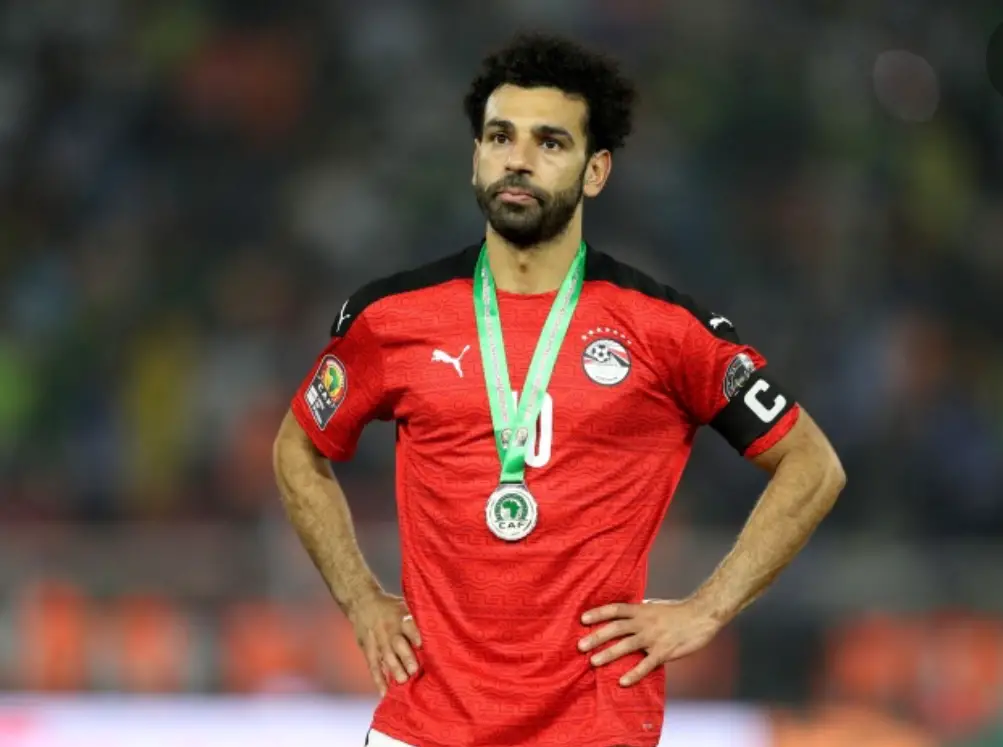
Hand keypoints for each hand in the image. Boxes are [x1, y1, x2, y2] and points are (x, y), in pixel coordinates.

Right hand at [347, 591, 421, 695]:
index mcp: (400, 618)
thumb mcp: (404, 606)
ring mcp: (378, 642)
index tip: (423, 645)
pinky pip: (374, 667)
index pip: (409, 626)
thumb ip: (417, 619)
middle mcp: (389, 630)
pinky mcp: (368, 651)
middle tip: (414, 671)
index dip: (416, 635)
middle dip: (406, 657)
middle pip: (397, 644)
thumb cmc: (391, 608)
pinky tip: (384, 693)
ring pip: (386, 657)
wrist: (362, 603)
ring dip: (394, 669)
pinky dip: (378, 681)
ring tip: (403, 681)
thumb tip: (441, 629)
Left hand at [578, 598, 722, 686]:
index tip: (582, 619)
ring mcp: (654, 637)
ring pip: (627, 645)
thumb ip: (640, 612)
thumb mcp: (655, 607)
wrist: (702, 615)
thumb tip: (624, 614)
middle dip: (597, 637)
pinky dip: (634, 674)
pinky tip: (622, 682)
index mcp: (641, 610)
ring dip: (609, 654)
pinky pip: (646, 664)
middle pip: (616, 628)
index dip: (598, 613)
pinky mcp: (665, 651)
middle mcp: (645, 622)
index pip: (615, 609)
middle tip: (580, 646)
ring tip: (593, 662)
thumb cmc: (678, 612)